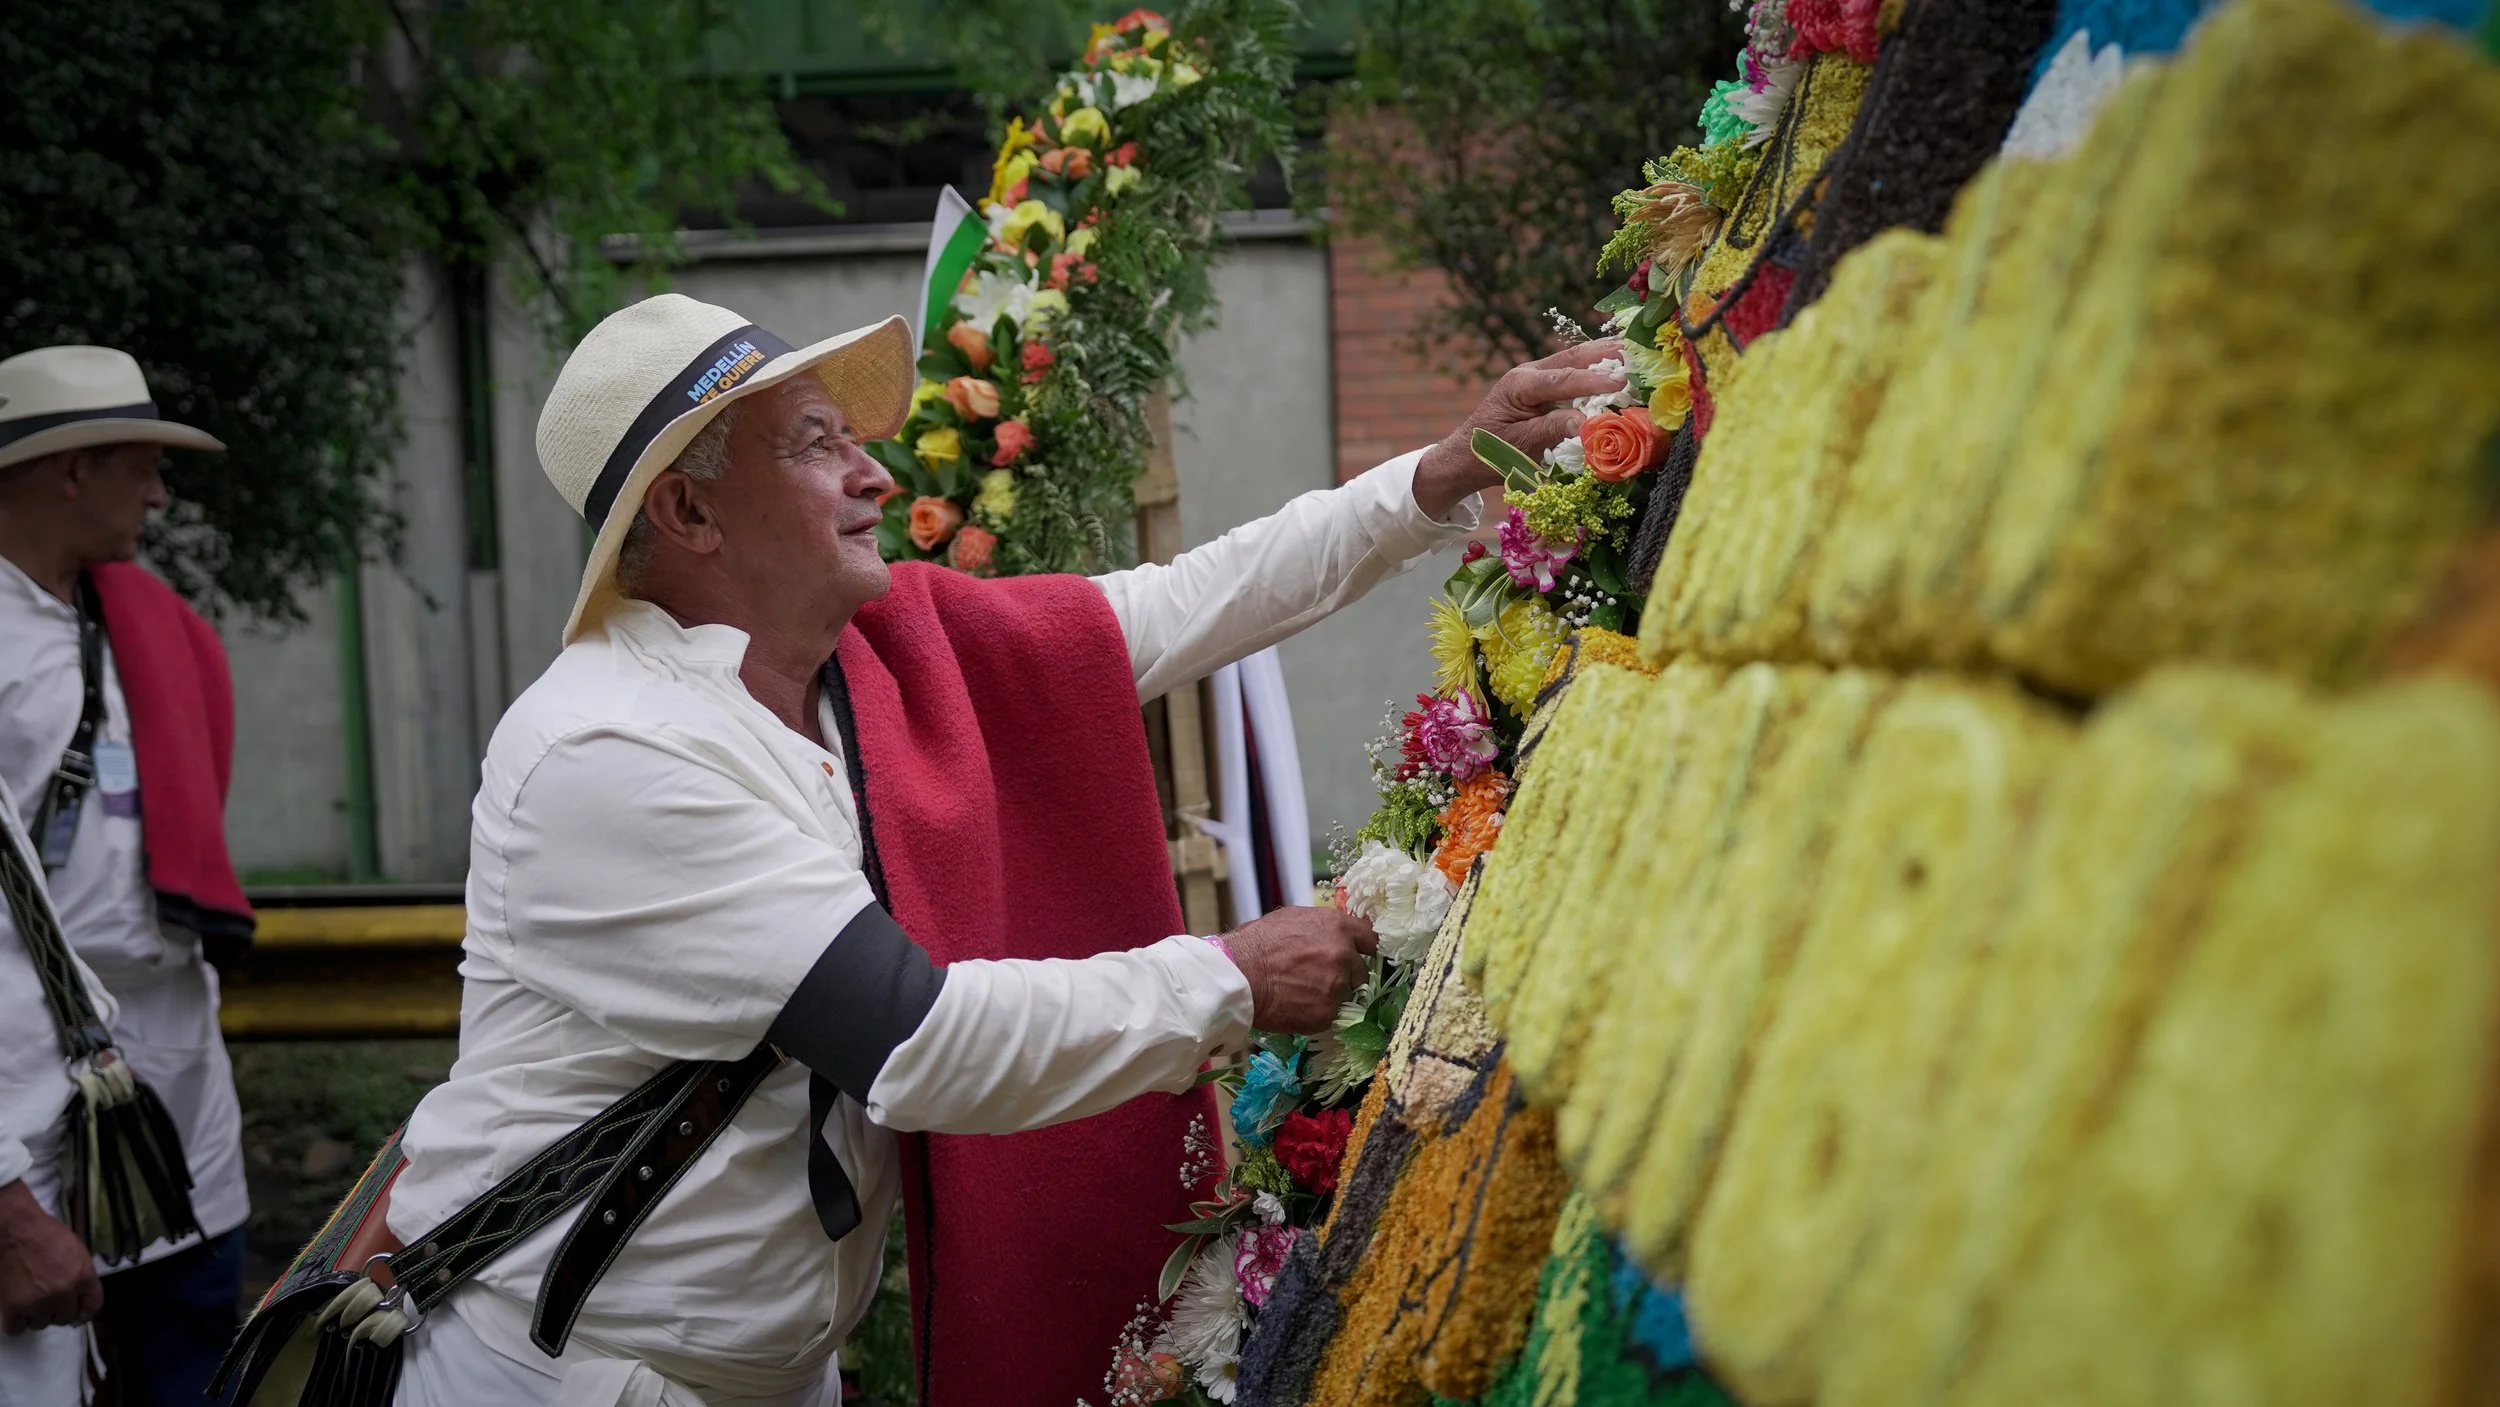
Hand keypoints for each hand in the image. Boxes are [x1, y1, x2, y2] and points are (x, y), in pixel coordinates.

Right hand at [0, 1180, 99, 1334]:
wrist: (14, 1229)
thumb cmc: (44, 1233)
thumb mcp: (76, 1251)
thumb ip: (81, 1274)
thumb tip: (80, 1295)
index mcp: (83, 1276)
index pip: (92, 1307)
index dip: (83, 1312)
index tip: (76, 1313)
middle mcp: (64, 1292)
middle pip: (65, 1318)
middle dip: (56, 1311)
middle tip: (46, 1299)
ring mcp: (39, 1301)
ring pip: (41, 1324)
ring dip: (35, 1315)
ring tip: (28, 1297)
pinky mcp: (14, 1307)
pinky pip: (16, 1329)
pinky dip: (15, 1322)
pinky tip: (15, 1309)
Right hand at [1220, 906, 1377, 1033]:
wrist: (1238, 977)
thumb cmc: (1256, 944)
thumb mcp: (1290, 920)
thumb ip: (1319, 928)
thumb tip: (1330, 935)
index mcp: (1336, 927)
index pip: (1371, 937)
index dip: (1366, 948)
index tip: (1363, 955)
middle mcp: (1343, 955)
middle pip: (1360, 971)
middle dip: (1345, 975)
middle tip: (1319, 979)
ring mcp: (1337, 986)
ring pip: (1345, 995)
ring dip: (1330, 996)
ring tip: (1301, 993)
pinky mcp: (1327, 1013)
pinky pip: (1329, 1015)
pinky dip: (1316, 1013)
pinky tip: (1295, 1006)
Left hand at [1413, 339, 1629, 519]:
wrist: (1466, 456)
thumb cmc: (1490, 454)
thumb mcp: (1521, 446)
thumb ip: (1553, 430)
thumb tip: (1588, 421)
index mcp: (1519, 385)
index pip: (1563, 378)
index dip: (1594, 380)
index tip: (1622, 383)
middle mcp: (1528, 373)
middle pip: (1573, 357)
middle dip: (1607, 354)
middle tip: (1640, 352)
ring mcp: (1535, 376)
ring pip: (1575, 359)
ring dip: (1606, 355)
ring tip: (1637, 350)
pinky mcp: (1543, 385)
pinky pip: (1573, 371)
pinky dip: (1597, 367)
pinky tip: (1619, 364)